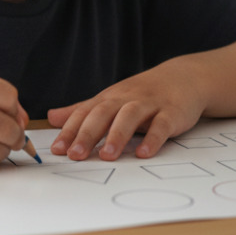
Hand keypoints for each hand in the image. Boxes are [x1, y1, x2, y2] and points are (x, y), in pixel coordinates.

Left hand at [46, 64, 205, 161]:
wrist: (183, 78)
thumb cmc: (142, 93)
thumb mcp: (110, 99)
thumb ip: (82, 110)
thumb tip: (51, 117)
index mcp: (109, 99)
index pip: (85, 114)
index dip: (70, 131)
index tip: (57, 150)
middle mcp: (126, 100)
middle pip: (104, 114)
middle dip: (88, 134)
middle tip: (75, 155)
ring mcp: (149, 105)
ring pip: (130, 117)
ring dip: (117, 136)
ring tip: (107, 156)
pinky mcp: (172, 113)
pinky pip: (162, 126)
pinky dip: (153, 139)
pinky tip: (144, 153)